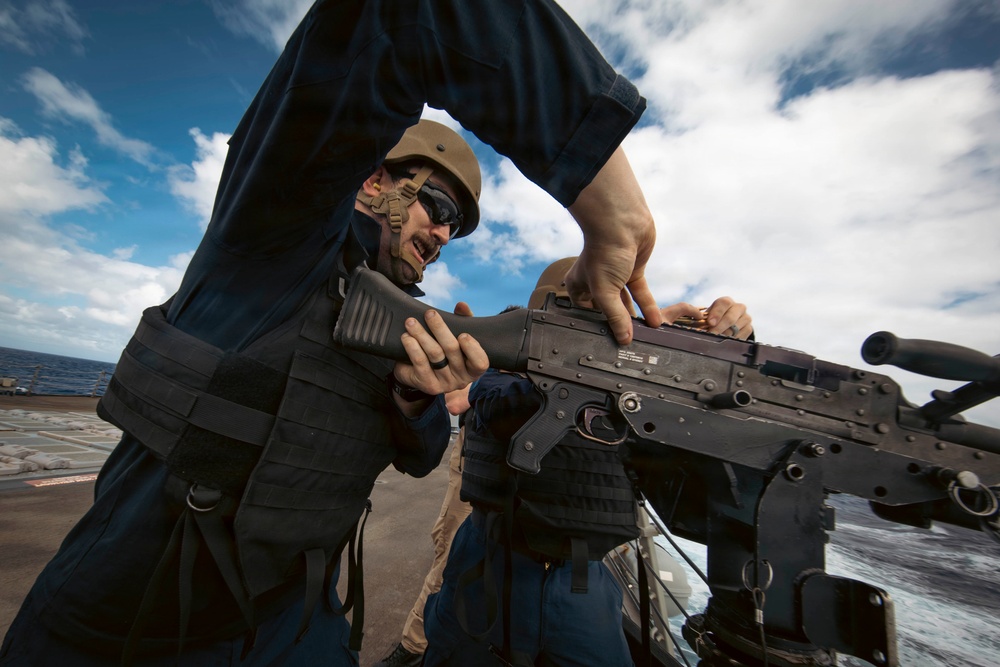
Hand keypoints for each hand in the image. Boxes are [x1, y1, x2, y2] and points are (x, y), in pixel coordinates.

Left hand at [392, 307, 487, 405]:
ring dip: (421, 335)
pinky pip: (420, 363)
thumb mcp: (458, 335)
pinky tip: (407, 337)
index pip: (480, 362)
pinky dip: (413, 348)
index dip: (472, 348)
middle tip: (429, 314)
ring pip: (434, 354)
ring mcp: (445, 384)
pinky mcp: (429, 385)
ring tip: (411, 322)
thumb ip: (463, 320)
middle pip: (452, 350)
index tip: (462, 334)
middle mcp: (462, 378)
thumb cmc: (445, 351)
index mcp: (474, 368)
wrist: (421, 374)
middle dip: (440, 329)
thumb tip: (461, 306)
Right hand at [566, 147, 661, 344]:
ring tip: (643, 337)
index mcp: (578, 287)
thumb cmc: (603, 250)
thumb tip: (623, 339)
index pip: (586, 315)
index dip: (596, 328)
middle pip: (607, 311)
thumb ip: (615, 317)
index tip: (607, 344)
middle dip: (618, 325)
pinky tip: (654, 322)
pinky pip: (640, 294)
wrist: (622, 221)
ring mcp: (615, 277)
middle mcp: (595, 283)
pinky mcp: (633, 271)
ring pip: (625, 304)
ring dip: (635, 319)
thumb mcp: (606, 291)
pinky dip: (647, 307)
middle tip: (628, 343)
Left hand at [662, 298, 752, 339]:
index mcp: (726, 302)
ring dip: (724, 335)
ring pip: (735, 328)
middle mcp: (738, 307)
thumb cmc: (712, 320)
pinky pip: (741, 336)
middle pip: (730, 317)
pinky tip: (724, 343)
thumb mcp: (706, 315)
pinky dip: (731, 340)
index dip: (717, 313)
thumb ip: (697, 314)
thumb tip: (684, 318)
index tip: (710, 323)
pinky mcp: (749, 328)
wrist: (728, 326)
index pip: (724, 303)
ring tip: (715, 341)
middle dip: (719, 328)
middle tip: (711, 335)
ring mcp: (745, 318)